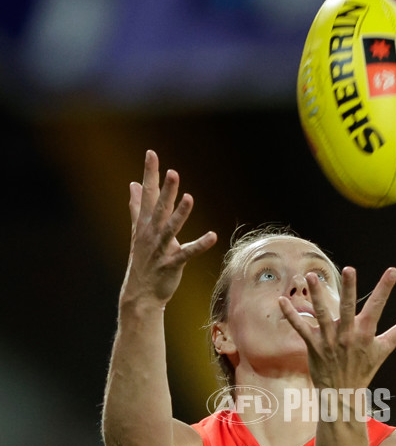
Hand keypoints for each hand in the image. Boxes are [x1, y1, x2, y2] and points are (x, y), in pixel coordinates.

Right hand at [123, 150, 216, 305]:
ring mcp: (160, 249)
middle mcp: (151, 234)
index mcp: (144, 223)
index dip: (150, 174)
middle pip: (159, 208)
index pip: (147, 194)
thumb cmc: (142, 259)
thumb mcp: (137, 230)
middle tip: (172, 172)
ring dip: (180, 214)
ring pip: (171, 228)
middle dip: (165, 190)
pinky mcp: (171, 264)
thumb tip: (133, 185)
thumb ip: (136, 206)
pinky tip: (213, 236)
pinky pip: (187, 253)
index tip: (151, 153)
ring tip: (189, 198)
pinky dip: (200, 245)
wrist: (140, 292)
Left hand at [278, 266, 395, 391]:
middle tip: (350, 269)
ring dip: (316, 295)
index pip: (378, 306)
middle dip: (349, 289)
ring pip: (322, 314)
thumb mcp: (384, 349)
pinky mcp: (314, 346)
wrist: (342, 393)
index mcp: (366, 333)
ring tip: (311, 276)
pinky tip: (282, 301)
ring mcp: (329, 340)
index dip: (385, 288)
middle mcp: (348, 335)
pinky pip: (301, 328)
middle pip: (348, 308)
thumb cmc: (364, 369)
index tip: (393, 271)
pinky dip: (291, 315)